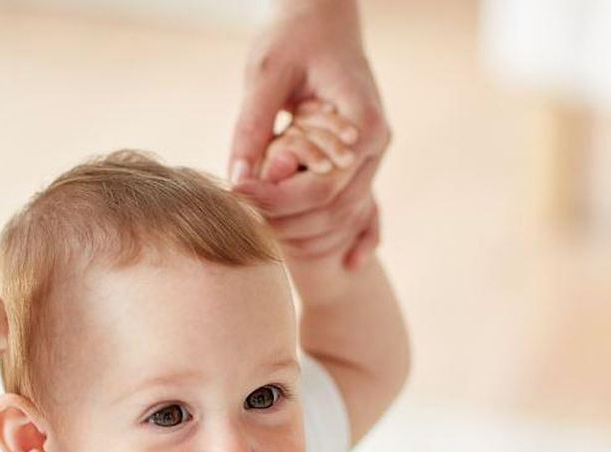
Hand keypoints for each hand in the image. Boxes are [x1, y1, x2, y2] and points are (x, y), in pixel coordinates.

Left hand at [229, 0, 389, 269]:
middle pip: (335, 208)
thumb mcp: (265, 75)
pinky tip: (351, 267)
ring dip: (307, 233)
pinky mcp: (361, 163)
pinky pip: (370, 212)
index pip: (323, 184)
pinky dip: (361, 239)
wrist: (322, 16)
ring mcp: (372, 158)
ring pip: (347, 217)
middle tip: (241, 217)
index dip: (278, 198)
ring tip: (261, 229)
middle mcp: (375, 145)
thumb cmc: (294, 36)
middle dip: (286, 221)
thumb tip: (236, 180)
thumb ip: (252, 128)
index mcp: (362, 122)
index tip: (237, 193)